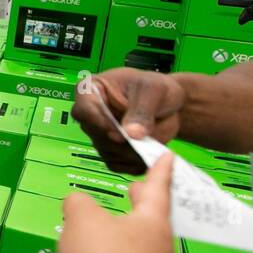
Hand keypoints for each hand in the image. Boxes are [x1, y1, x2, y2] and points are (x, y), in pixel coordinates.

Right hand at [57, 153, 175, 252]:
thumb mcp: (81, 218)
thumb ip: (78, 203)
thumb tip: (77, 204)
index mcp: (153, 221)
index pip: (158, 187)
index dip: (160, 170)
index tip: (168, 156)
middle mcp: (161, 247)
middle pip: (153, 217)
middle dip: (142, 201)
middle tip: (135, 188)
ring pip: (143, 243)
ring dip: (128, 231)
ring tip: (110, 226)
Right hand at [71, 69, 187, 174]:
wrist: (168, 105)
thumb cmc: (156, 89)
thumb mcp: (154, 90)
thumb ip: (142, 110)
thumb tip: (131, 133)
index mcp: (91, 90)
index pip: (84, 109)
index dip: (100, 123)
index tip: (119, 135)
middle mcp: (91, 114)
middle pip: (96, 134)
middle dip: (121, 141)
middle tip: (144, 140)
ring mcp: (99, 135)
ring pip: (107, 152)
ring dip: (130, 152)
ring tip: (153, 143)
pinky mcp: (109, 152)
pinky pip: (116, 164)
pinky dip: (133, 163)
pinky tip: (147, 154)